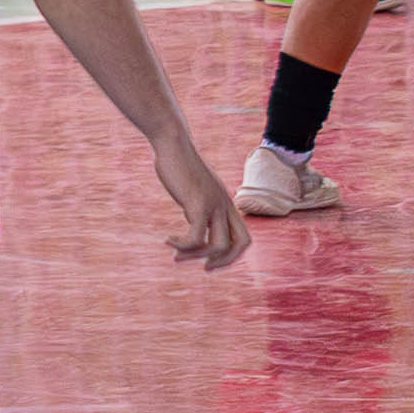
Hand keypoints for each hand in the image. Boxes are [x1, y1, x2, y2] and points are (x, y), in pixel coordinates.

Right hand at [150, 145, 249, 271]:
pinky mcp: (198, 202)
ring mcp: (214, 204)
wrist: (174, 144)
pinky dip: (182, 244)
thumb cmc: (181, 165)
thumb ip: (200, 204)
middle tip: (204, 268)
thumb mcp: (196, 188)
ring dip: (196, 256)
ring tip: (176, 255)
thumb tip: (194, 218)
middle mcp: (225, 205)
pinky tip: (168, 240)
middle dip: (225, 262)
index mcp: (227, 204)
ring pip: (218, 245)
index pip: (245, 237)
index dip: (232, 255)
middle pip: (242, 244)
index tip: (210, 260)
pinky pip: (196, 237)